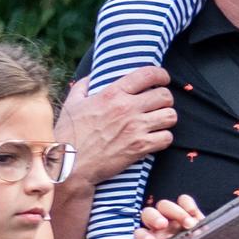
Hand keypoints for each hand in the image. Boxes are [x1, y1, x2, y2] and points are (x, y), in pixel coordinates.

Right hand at [59, 65, 175, 187]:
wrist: (69, 164)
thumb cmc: (68, 133)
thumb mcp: (72, 103)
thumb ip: (83, 87)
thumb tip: (92, 77)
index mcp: (112, 94)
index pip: (147, 75)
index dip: (161, 75)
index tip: (163, 79)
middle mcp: (127, 108)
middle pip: (165, 96)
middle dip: (165, 99)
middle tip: (159, 105)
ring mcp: (135, 128)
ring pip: (171, 116)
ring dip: (166, 118)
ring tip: (158, 122)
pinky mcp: (140, 147)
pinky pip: (167, 138)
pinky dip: (164, 138)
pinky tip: (155, 138)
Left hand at [132, 194, 204, 238]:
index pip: (140, 234)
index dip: (142, 236)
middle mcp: (161, 228)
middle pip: (148, 214)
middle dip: (154, 218)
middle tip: (164, 225)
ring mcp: (174, 218)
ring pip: (164, 205)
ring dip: (176, 212)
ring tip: (189, 225)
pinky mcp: (190, 212)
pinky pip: (184, 200)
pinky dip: (188, 204)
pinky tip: (193, 215)